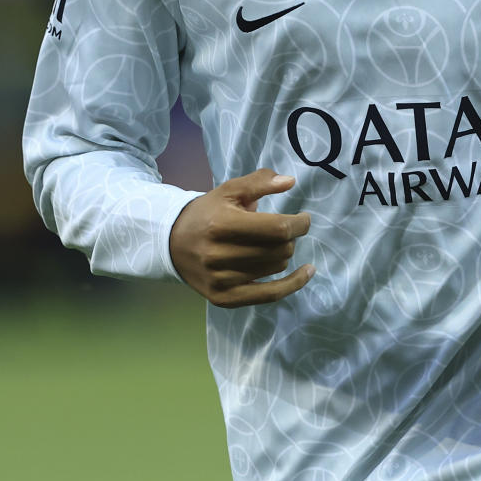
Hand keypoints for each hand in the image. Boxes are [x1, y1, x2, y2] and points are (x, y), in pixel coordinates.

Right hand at [169, 170, 313, 307]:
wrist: (173, 243)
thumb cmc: (208, 212)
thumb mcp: (229, 190)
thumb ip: (259, 182)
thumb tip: (290, 182)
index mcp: (222, 224)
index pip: (276, 228)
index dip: (299, 224)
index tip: (303, 218)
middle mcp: (219, 254)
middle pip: (278, 249)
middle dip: (289, 238)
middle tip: (282, 230)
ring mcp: (221, 279)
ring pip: (276, 268)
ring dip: (283, 254)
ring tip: (273, 244)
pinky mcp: (224, 298)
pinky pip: (269, 295)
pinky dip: (293, 284)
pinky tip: (307, 272)